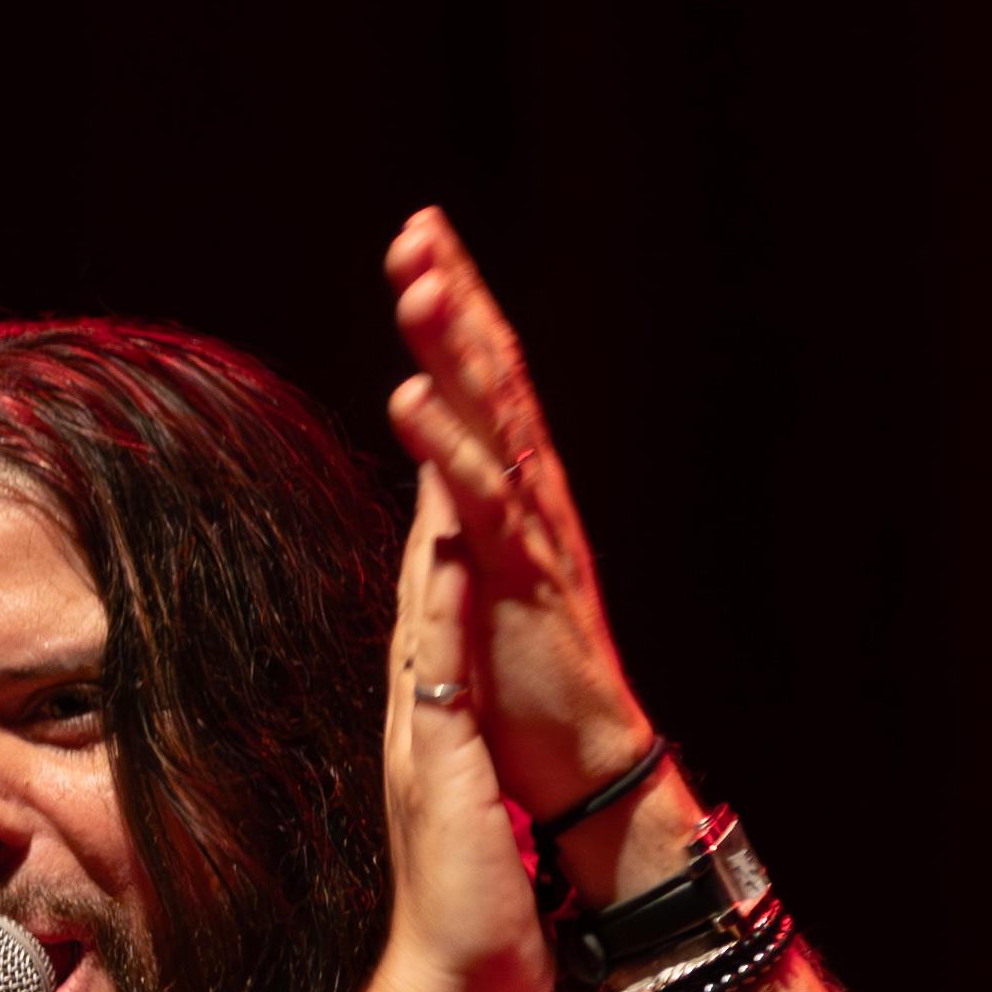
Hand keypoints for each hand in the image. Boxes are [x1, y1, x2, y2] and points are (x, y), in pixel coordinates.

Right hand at [377, 465, 552, 991]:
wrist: (455, 988)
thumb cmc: (474, 920)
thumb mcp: (474, 823)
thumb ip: (468, 779)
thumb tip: (477, 762)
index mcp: (432, 735)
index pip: (434, 622)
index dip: (439, 542)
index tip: (450, 470)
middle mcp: (417, 724)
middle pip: (416, 593)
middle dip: (424, 503)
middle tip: (432, 412)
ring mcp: (424, 740)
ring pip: (421, 611)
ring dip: (426, 527)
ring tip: (435, 443)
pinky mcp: (443, 764)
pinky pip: (441, 670)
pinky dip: (443, 608)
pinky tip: (448, 548)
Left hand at [383, 208, 659, 825]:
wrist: (584, 762)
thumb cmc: (527, 677)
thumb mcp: (483, 575)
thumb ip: (460, 511)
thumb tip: (434, 458)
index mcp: (518, 494)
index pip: (487, 382)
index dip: (458, 309)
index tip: (422, 239)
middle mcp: (533, 498)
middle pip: (494, 380)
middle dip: (456, 301)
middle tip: (420, 229)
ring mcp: (530, 535)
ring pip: (491, 425)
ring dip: (451, 352)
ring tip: (415, 286)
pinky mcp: (521, 581)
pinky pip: (481, 503)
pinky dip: (444, 448)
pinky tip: (408, 399)